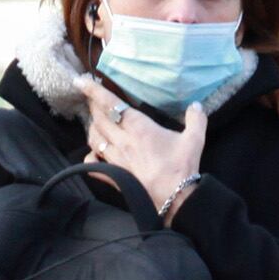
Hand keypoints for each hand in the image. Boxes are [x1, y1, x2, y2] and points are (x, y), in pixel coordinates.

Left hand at [77, 76, 207, 213]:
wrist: (174, 198)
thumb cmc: (182, 167)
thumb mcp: (195, 139)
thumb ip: (196, 119)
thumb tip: (197, 104)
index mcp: (139, 127)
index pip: (111, 104)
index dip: (94, 91)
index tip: (81, 81)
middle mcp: (122, 141)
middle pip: (99, 119)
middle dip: (93, 106)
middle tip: (90, 97)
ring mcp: (116, 159)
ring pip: (94, 139)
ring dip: (92, 128)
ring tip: (94, 122)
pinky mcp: (115, 177)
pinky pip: (94, 166)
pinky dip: (90, 158)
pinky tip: (92, 154)